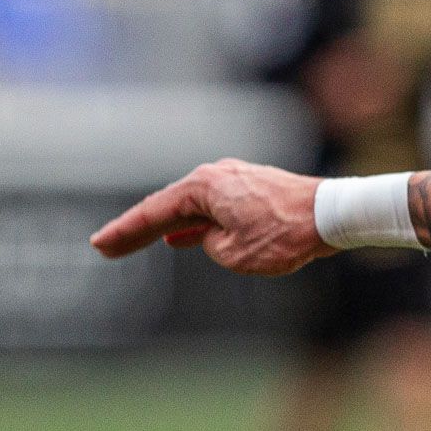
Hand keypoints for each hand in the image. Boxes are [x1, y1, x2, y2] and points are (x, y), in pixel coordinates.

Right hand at [89, 159, 335, 274]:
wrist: (331, 215)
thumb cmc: (283, 234)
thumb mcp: (233, 254)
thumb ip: (209, 244)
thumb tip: (210, 235)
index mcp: (204, 188)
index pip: (154, 213)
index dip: (125, 232)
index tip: (100, 245)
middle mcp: (215, 176)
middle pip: (166, 207)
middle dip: (136, 229)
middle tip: (104, 246)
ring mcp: (234, 180)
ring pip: (190, 208)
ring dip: (164, 227)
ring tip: (134, 242)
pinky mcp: (252, 189)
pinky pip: (211, 208)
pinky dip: (192, 223)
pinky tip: (179, 237)